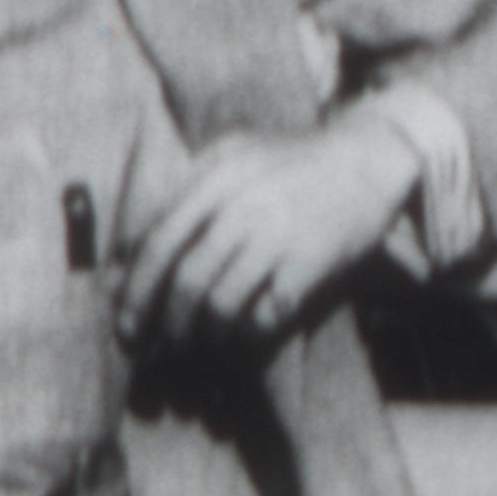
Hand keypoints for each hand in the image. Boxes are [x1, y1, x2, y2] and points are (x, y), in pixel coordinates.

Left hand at [118, 117, 420, 343]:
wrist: (368, 159)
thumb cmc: (294, 162)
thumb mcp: (236, 153)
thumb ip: (188, 186)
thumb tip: (133, 244)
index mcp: (215, 178)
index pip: (158, 243)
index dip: (135, 291)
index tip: (127, 324)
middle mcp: (241, 205)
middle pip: (186, 281)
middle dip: (170, 323)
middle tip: (168, 343)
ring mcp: (276, 234)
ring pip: (221, 304)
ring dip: (209, 333)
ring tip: (212, 339)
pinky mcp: (309, 262)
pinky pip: (265, 315)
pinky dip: (251, 333)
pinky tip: (252, 331)